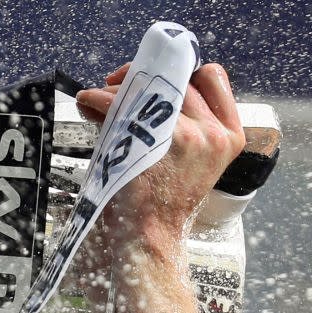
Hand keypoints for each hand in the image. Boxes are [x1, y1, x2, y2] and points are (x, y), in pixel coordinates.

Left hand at [76, 63, 245, 270]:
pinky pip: (120, 105)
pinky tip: (87, 104)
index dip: (180, 70)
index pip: (211, 79)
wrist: (150, 239)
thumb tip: (134, 92)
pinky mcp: (155, 144)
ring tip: (98, 100)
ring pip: (148, 90)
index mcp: (228, 135)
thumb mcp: (187, 163)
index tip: (154, 77)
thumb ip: (178, 128)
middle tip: (116, 84)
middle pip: (177, 79)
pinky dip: (97, 100)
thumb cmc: (159, 204)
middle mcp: (213, 133)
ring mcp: (187, 136)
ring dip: (116, 89)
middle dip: (141, 76)